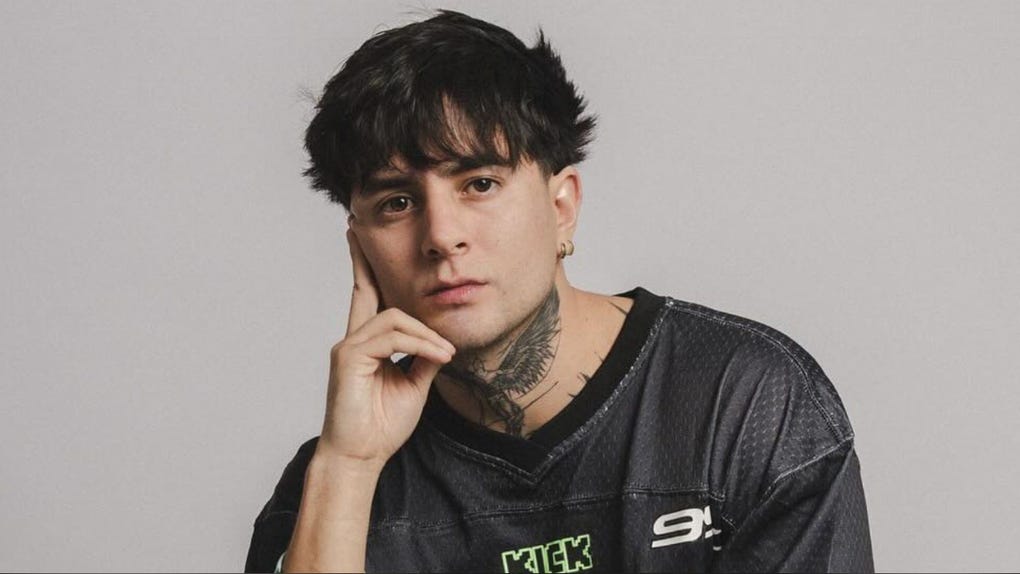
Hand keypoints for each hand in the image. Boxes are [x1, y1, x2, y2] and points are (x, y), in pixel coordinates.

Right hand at [316, 228, 455, 466]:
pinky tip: (437, 358)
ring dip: (426, 334)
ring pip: (394, 317)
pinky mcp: (349, 358)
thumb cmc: (382, 426)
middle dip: (363, 257)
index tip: (362, 242)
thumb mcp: (415, 385)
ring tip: (445, 356)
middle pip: (363, 288)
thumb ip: (424, 358)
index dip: (369, 270)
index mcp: (369, 344)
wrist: (361, 457)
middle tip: (356, 226)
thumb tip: (441, 340)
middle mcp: (355, 339)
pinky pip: (391, 337)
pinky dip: (418, 344)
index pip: (371, 299)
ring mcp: (349, 347)